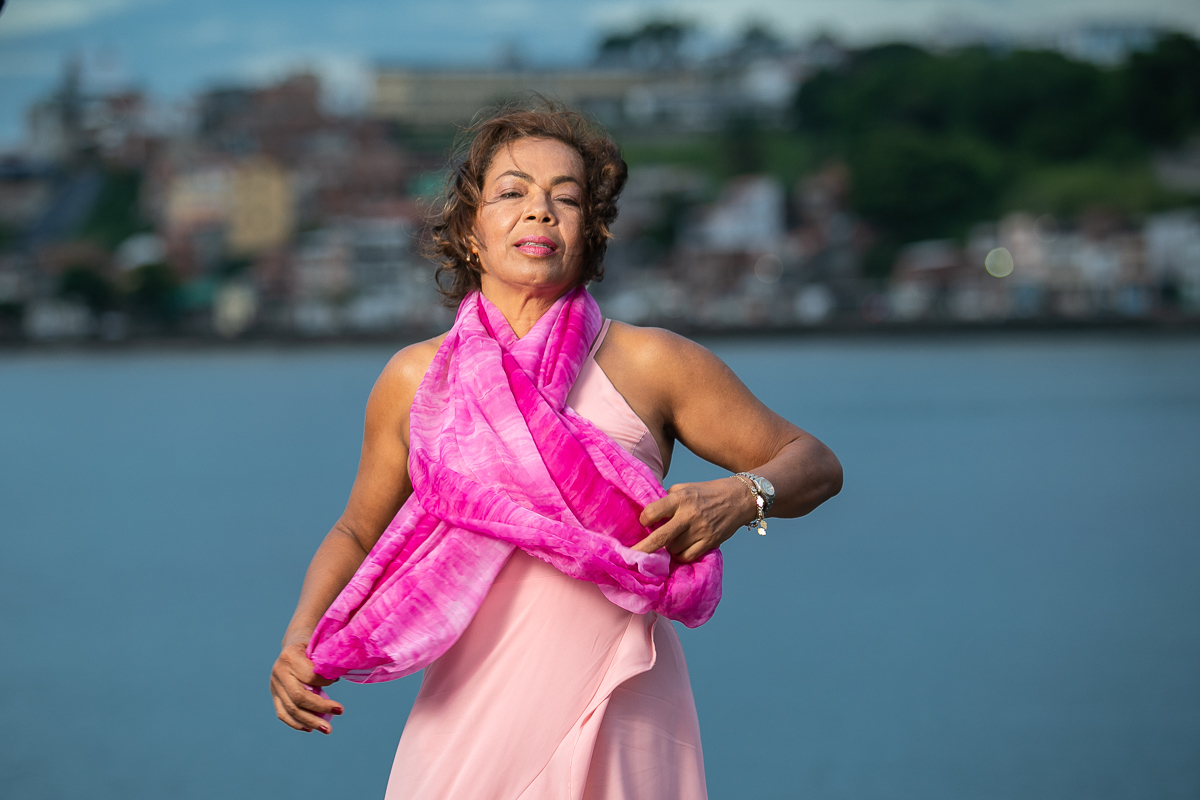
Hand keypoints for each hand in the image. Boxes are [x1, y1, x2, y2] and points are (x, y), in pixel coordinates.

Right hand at [269, 638, 341, 733]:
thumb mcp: (318, 647)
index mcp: (290, 655)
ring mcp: (274, 685)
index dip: (324, 682)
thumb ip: (325, 662)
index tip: (335, 681)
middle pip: (298, 697)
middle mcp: (279, 671)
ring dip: (310, 721)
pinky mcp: (274, 695)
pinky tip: (310, 729)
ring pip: (290, 709)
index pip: (309, 676)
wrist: (294, 643)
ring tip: (327, 729)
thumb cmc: (312, 645)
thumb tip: (337, 679)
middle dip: (320, 707)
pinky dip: (296, 723)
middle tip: (340, 711)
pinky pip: (282, 713)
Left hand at [632, 477, 756, 562]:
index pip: (652, 512)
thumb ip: (666, 500)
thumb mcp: (684, 488)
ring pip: (673, 549)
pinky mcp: (710, 542)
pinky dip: (680, 556)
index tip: (644, 523)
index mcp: (680, 498)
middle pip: (660, 538)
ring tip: (672, 540)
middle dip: (642, 549)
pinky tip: (680, 549)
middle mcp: (689, 515)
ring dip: (667, 548)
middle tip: (630, 557)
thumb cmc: (707, 493)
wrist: (739, 498)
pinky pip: (687, 557)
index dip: (644, 520)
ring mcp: (700, 530)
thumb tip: (648, 515)